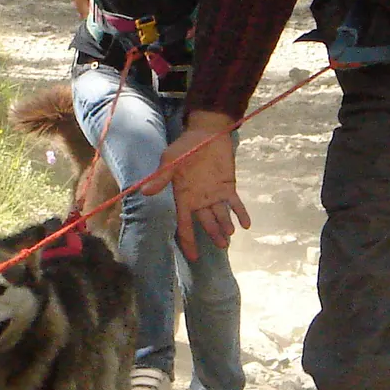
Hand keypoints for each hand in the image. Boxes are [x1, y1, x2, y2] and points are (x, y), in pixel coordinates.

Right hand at [142, 115, 249, 261]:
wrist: (206, 132)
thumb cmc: (185, 147)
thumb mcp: (170, 161)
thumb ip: (161, 177)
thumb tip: (144, 191)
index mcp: (183, 197)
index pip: (184, 224)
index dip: (188, 241)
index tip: (194, 257)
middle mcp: (199, 200)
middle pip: (206, 223)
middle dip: (214, 235)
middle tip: (222, 246)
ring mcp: (214, 194)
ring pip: (221, 216)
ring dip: (226, 226)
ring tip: (230, 235)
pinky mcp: (228, 186)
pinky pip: (235, 204)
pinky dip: (241, 214)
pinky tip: (246, 224)